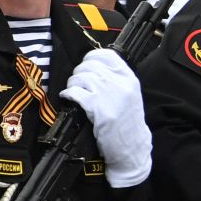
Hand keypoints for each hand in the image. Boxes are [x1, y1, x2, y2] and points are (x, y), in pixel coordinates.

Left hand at [59, 49, 150, 187]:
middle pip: (89, 65)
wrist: (132, 146)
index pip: (106, 55)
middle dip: (78, 73)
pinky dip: (67, 94)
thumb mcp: (128, 94)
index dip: (90, 58)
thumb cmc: (127, 121)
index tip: (85, 65)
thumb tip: (92, 66)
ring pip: (80, 77)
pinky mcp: (97, 108)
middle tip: (77, 83)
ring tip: (74, 92)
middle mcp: (120, 83)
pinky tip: (68, 98)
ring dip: (72, 84)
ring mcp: (109, 95)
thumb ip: (115, 79)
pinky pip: (74, 92)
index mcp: (129, 78)